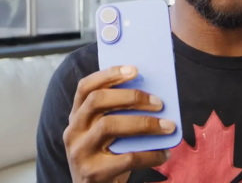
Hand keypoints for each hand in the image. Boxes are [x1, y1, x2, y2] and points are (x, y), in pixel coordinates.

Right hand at [64, 65, 174, 182]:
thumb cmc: (105, 159)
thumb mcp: (103, 135)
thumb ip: (116, 115)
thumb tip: (152, 97)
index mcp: (76, 118)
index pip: (86, 87)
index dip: (109, 74)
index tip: (135, 69)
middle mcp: (73, 132)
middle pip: (97, 101)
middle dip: (131, 97)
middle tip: (159, 102)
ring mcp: (80, 153)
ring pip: (110, 126)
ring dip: (144, 123)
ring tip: (168, 126)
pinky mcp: (93, 174)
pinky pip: (126, 158)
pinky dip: (150, 154)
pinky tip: (164, 153)